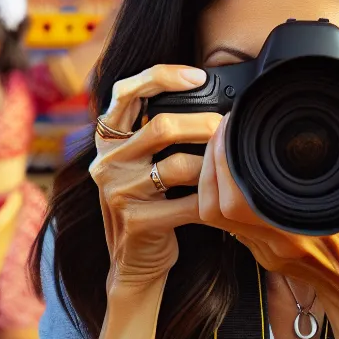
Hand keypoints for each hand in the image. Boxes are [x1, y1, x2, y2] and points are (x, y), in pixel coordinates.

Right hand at [89, 64, 216, 288]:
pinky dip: (211, 202)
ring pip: (177, 166)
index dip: (160, 76)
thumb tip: (207, 94)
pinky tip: (225, 201)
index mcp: (108, 139)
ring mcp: (118, 193)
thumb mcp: (142, 162)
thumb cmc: (150, 202)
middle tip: (230, 127)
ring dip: (212, 166)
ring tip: (230, 167)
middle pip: (161, 127)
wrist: (135, 261)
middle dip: (204, 124)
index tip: (198, 76)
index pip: (125, 91)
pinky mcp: (137, 222)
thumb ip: (157, 130)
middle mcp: (107, 161)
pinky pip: (186, 204)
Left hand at [196, 112, 338, 311]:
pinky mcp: (259, 249)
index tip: (232, 127)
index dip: (224, 163)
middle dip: (210, 162)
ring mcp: (262, 248)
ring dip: (208, 178)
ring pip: (211, 215)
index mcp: (296, 233)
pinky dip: (218, 192)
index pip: (237, 202)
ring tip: (221, 143)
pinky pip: (223, 221)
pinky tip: (230, 167)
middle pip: (213, 206)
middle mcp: (273, 243)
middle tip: (223, 127)